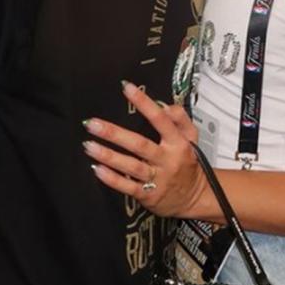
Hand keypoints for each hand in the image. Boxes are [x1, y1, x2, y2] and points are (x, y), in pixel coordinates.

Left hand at [83, 83, 207, 216]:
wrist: (195, 196)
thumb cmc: (187, 163)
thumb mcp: (192, 137)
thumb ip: (180, 118)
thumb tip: (163, 104)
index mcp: (178, 143)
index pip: (161, 119)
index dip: (144, 103)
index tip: (127, 88)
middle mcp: (167, 160)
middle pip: (140, 145)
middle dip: (114, 134)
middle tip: (93, 124)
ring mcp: (157, 179)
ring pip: (131, 166)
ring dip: (108, 156)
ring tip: (89, 145)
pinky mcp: (148, 195)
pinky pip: (128, 187)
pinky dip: (112, 179)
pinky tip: (97, 169)